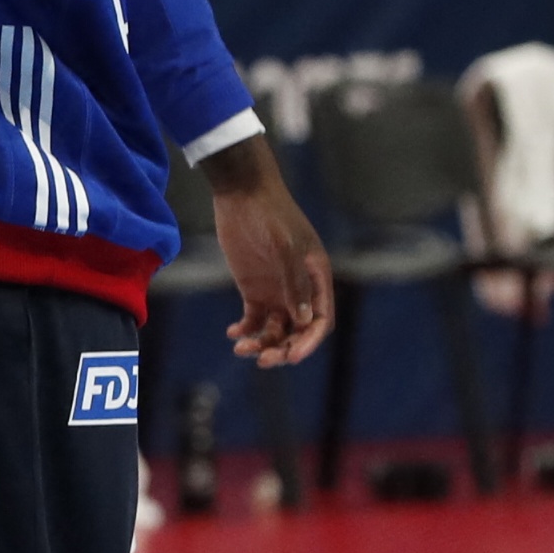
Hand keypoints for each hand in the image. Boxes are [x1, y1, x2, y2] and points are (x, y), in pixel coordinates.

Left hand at [198, 134, 333, 367]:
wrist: (241, 193)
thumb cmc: (268, 215)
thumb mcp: (283, 246)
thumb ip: (293, 282)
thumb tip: (305, 320)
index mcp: (316, 278)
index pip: (320, 320)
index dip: (309, 342)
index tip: (291, 357)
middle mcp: (299, 288)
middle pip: (298, 331)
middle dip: (283, 348)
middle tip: (260, 359)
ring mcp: (276, 289)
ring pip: (275, 328)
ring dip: (262, 342)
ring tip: (240, 347)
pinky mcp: (253, 288)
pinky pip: (253, 318)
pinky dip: (245, 330)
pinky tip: (233, 333)